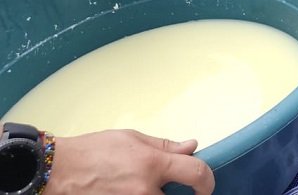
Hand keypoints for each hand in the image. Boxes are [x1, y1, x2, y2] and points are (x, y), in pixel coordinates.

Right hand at [45, 130, 213, 194]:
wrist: (58, 172)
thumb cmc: (92, 151)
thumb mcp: (132, 138)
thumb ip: (165, 146)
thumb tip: (191, 147)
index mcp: (152, 165)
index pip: (197, 173)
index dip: (208, 180)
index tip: (206, 184)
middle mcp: (145, 191)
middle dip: (182, 193)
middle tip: (173, 187)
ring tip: (143, 185)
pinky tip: (131, 190)